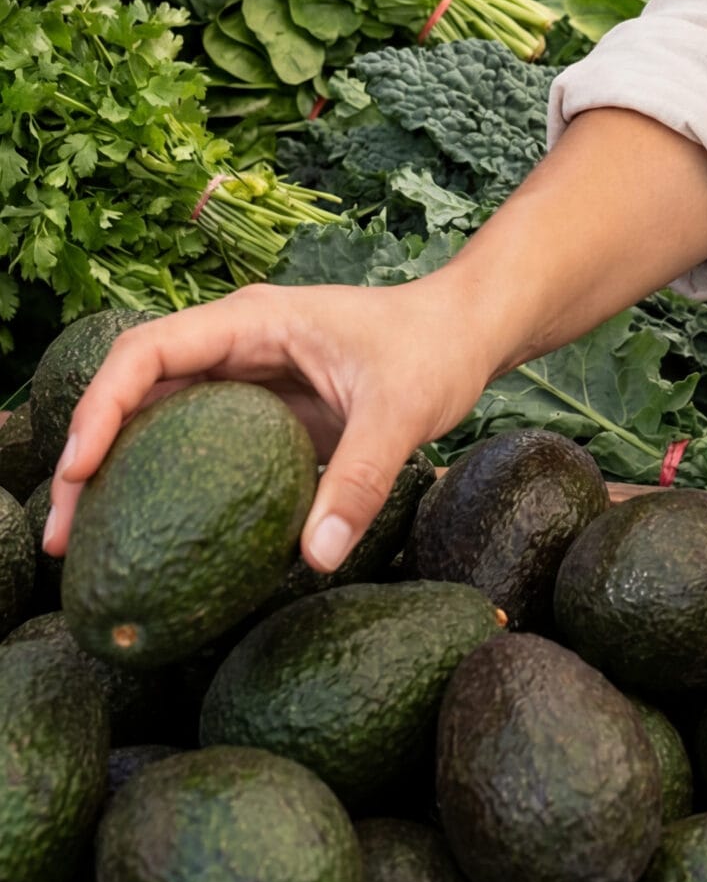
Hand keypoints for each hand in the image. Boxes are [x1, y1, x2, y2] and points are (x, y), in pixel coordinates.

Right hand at [44, 267, 492, 573]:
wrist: (465, 333)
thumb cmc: (434, 350)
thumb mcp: (403, 410)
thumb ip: (361, 478)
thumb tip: (315, 558)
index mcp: (251, 323)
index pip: (149, 351)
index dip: (102, 406)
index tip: (80, 468)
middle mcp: (234, 345)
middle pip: (133, 391)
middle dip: (88, 455)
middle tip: (65, 535)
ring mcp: (243, 378)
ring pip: (155, 421)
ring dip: (116, 475)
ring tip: (84, 548)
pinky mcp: (259, 413)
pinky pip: (193, 445)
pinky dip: (163, 484)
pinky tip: (150, 539)